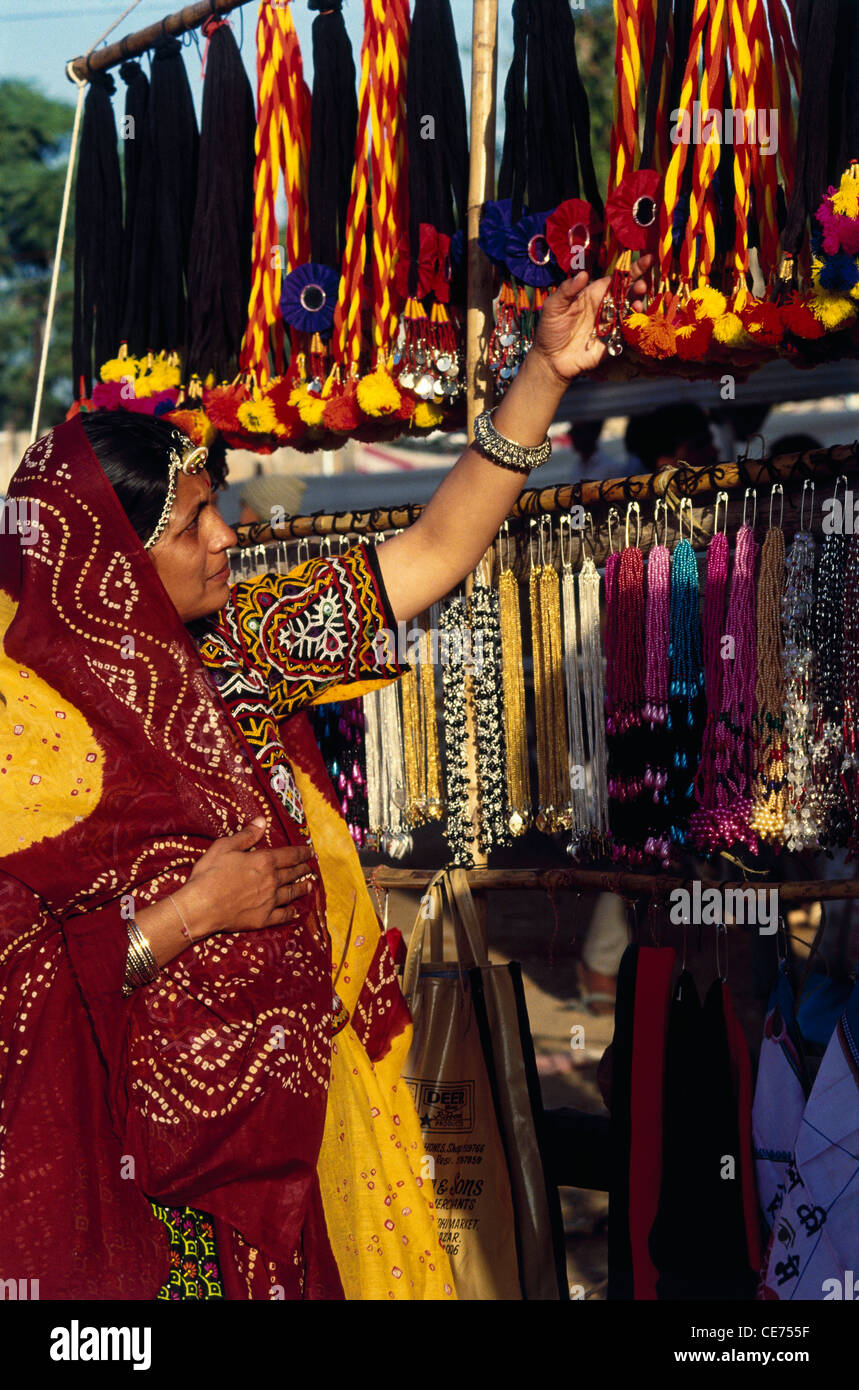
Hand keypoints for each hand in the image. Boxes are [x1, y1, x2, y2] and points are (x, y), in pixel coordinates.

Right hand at [183, 819, 317, 937]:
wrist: (201, 906)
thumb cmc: (210, 874)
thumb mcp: (225, 846)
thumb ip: (246, 835)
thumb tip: (262, 821)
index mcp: (264, 861)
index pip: (290, 855)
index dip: (302, 853)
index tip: (310, 852)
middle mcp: (272, 880)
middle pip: (293, 873)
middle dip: (303, 869)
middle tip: (310, 868)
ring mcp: (269, 901)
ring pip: (291, 893)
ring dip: (302, 888)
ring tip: (309, 885)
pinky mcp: (263, 918)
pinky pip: (282, 915)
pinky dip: (291, 913)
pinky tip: (295, 911)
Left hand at [531, 254, 652, 384]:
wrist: (550, 360)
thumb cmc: (550, 330)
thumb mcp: (553, 307)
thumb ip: (567, 290)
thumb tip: (583, 274)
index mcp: (593, 294)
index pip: (616, 279)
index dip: (632, 269)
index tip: (648, 259)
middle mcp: (605, 307)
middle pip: (627, 294)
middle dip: (638, 287)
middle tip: (642, 285)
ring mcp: (610, 325)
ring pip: (630, 312)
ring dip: (637, 306)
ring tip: (638, 303)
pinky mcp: (613, 342)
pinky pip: (627, 333)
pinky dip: (634, 326)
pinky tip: (634, 321)